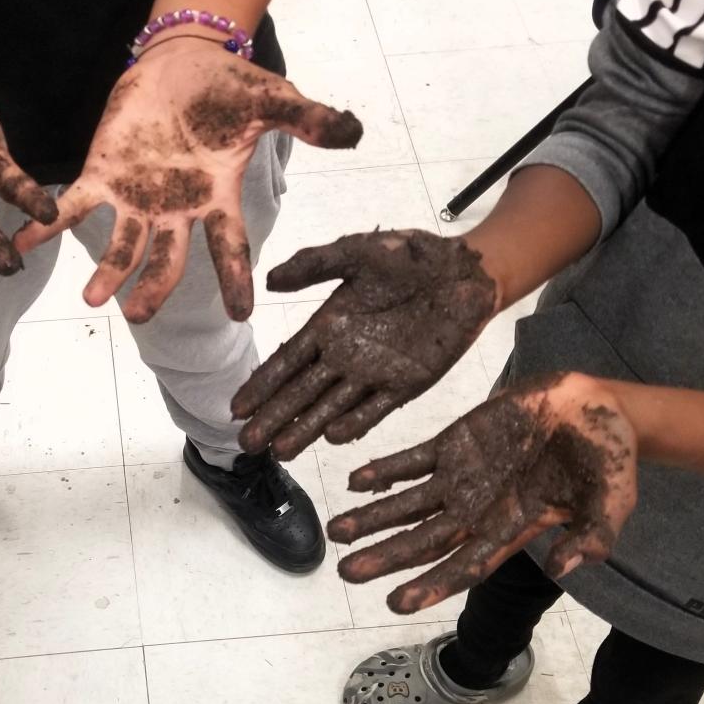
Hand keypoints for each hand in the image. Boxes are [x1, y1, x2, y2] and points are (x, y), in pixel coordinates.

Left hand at [14, 40, 361, 322]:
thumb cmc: (230, 88)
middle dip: (153, 289)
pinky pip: (74, 209)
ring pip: (122, 247)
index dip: (234, 281)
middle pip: (167, 262)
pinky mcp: (102, 176)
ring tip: (92, 298)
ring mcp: (137, 199)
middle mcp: (176, 211)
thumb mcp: (272, 100)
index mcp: (216, 201)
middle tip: (136, 313)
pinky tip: (24, 246)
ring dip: (107, 272)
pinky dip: (48, 228)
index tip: (241, 314)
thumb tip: (353, 132)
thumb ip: (308, 118)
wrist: (184, 60)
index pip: (229, 249)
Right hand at [232, 229, 497, 459]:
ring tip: (279, 451)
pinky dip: (355, 423)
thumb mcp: (357, 252)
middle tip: (248, 443)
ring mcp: (375, 373)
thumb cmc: (413, 257)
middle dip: (274, 417)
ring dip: (306, 429)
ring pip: (331, 407)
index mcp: (329, 326)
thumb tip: (268, 281)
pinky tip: (332, 437)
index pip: (287, 361)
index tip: (236, 408)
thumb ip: (314, 265)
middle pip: (301, 393)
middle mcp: (345, 356)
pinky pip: (376, 408)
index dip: (262, 385)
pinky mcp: (407, 384)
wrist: (467, 270)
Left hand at [328, 373, 638, 613]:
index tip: (395, 603)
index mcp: (510, 530)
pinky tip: (354, 481)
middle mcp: (476, 510)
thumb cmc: (609, 458)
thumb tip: (562, 568)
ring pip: (407, 504)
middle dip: (384, 557)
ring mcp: (461, 477)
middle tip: (345, 571)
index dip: (429, 585)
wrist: (597, 406)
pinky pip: (411, 461)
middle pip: (421, 542)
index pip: (463, 566)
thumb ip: (592, 537)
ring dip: (372, 517)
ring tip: (336, 531)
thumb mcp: (614, 501)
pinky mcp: (455, 442)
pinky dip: (384, 470)